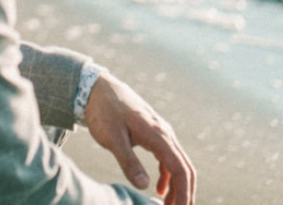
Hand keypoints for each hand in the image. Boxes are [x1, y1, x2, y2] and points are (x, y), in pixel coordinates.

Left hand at [83, 72, 195, 204]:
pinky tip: (159, 189)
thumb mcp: (112, 138)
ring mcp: (161, 132)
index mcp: (158, 136)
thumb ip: (128, 161)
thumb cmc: (103, 112)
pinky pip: (168, 157)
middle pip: (185, 169)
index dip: (183, 195)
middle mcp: (165, 133)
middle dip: (185, 194)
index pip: (180, 171)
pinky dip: (168, 175)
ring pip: (178, 163)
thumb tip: (145, 186)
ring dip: (176, 187)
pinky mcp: (153, 132)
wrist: (97, 87)